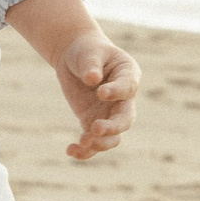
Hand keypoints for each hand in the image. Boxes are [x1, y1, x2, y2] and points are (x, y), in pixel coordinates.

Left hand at [51, 31, 138, 160]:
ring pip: (113, 137)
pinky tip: (71, 150)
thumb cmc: (87, 50)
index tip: (101, 93)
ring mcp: (109, 113)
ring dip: (100, 143)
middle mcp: (124, 99)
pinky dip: (85, 150)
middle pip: (125, 119)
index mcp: (129, 75)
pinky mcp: (93, 122)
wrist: (75, 57)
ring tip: (83, 142)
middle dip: (112, 127)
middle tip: (95, 128)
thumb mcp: (89, 52)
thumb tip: (92, 80)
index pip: (128, 88)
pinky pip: (93, 141)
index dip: (116, 92)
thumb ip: (91, 65)